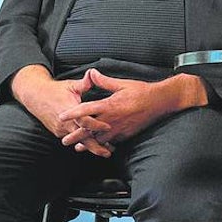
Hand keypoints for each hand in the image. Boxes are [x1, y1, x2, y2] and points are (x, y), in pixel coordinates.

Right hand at [10, 66, 113, 157]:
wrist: (35, 96)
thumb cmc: (56, 89)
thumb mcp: (71, 85)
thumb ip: (85, 82)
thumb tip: (94, 73)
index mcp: (69, 110)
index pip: (84, 121)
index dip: (97, 125)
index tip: (109, 127)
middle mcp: (64, 122)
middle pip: (81, 137)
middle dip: (95, 146)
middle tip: (108, 152)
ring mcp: (60, 129)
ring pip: (77, 140)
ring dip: (90, 146)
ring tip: (105, 151)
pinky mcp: (58, 132)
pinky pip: (72, 139)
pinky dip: (82, 142)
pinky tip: (94, 145)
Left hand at [56, 68, 206, 147]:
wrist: (159, 102)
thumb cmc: (141, 91)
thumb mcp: (122, 84)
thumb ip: (104, 81)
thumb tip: (92, 73)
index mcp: (109, 105)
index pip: (86, 110)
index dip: (72, 114)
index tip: (61, 117)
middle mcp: (112, 118)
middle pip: (89, 129)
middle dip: (76, 136)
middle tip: (64, 140)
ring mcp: (119, 128)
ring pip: (99, 139)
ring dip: (88, 143)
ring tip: (77, 148)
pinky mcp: (126, 134)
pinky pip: (112, 141)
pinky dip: (103, 144)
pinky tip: (98, 147)